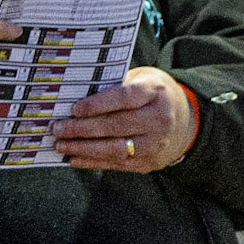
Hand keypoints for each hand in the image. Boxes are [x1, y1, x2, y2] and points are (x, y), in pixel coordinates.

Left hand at [51, 67, 194, 171]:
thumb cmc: (151, 95)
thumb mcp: (141, 80)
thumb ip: (115, 85)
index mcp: (155, 92)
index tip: (74, 109)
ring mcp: (157, 143)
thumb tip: (75, 94)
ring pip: (116, 149)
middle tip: (58, 129)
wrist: (185, 120)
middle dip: (82, 129)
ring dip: (84, 148)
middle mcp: (159, 119)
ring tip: (62, 145)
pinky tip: (74, 158)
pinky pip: (118, 164)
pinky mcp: (150, 162)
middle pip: (116, 126)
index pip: (124, 98)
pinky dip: (93, 162)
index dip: (97, 104)